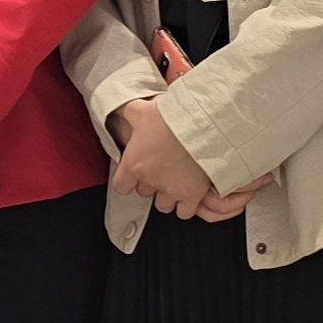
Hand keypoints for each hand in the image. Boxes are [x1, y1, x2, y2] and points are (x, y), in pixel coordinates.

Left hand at [107, 97, 269, 220]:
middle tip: (159, 169)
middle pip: (144, 193)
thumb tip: (121, 110)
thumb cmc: (171, 117)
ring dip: (167, 195)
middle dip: (150, 182)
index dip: (127, 180)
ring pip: (163, 205)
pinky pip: (184, 212)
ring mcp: (171, 190)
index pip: (121, 186)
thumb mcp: (141, 110)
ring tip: (174, 181)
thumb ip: (128, 113)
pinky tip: (188, 194)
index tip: (134, 173)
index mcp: (133, 165)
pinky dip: (185, 206)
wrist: (202, 125)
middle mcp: (150, 181)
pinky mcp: (192, 195)